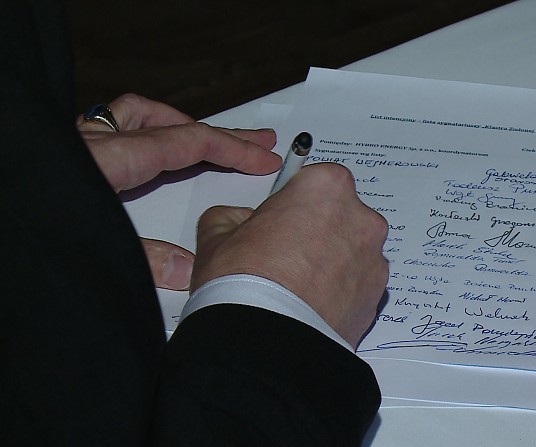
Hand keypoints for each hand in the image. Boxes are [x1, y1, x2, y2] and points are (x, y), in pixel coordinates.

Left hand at [77, 94, 282, 289]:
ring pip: (140, 116)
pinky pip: (114, 125)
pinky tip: (148, 147)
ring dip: (180, 125)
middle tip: (259, 142)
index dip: (233, 149)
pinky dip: (142, 128)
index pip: (188, 142)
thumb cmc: (27, 223)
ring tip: (207, 137)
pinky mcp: (67, 151)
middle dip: (222, 135)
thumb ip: (144, 259)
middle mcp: (97, 141)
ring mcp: (80, 142)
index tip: (264, 159)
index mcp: (111, 157)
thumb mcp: (93, 246)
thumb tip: (189, 268)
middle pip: (174, 125)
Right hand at [192, 163, 389, 346]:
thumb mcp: (216, 235)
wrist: (266, 340)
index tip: (283, 221)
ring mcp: (374, 259)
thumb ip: (231, 216)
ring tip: (300, 289)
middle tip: (288, 256)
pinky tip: (315, 307)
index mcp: (326, 187)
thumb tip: (238, 221)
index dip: (297, 203)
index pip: (318, 182)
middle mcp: (361, 217)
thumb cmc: (244, 280)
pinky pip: (360, 285)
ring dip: (334, 263)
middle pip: (341, 216)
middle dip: (320, 231)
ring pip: (354, 252)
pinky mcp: (378, 296)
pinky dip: (343, 293)